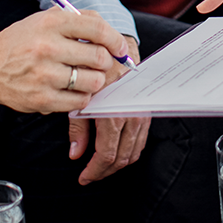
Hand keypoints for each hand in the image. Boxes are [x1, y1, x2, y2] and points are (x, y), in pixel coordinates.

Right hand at [0, 7, 130, 113]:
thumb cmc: (23, 40)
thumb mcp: (45, 20)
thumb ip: (78, 20)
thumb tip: (111, 32)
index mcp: (51, 22)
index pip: (96, 28)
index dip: (115, 40)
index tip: (120, 48)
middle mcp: (47, 47)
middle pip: (98, 57)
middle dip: (105, 62)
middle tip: (100, 64)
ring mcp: (44, 75)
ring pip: (92, 82)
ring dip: (95, 81)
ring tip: (85, 76)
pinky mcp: (42, 99)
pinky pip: (79, 101)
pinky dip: (82, 96)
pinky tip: (73, 89)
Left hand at [68, 37, 149, 184]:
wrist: (116, 46)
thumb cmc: (94, 67)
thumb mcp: (80, 96)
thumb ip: (78, 127)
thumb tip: (75, 154)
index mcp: (114, 114)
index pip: (107, 155)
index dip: (94, 171)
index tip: (83, 177)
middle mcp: (132, 116)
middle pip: (122, 158)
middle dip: (105, 171)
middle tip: (89, 175)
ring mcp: (142, 115)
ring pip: (133, 152)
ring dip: (117, 163)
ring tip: (100, 166)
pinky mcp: (146, 112)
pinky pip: (140, 140)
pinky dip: (128, 151)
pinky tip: (115, 151)